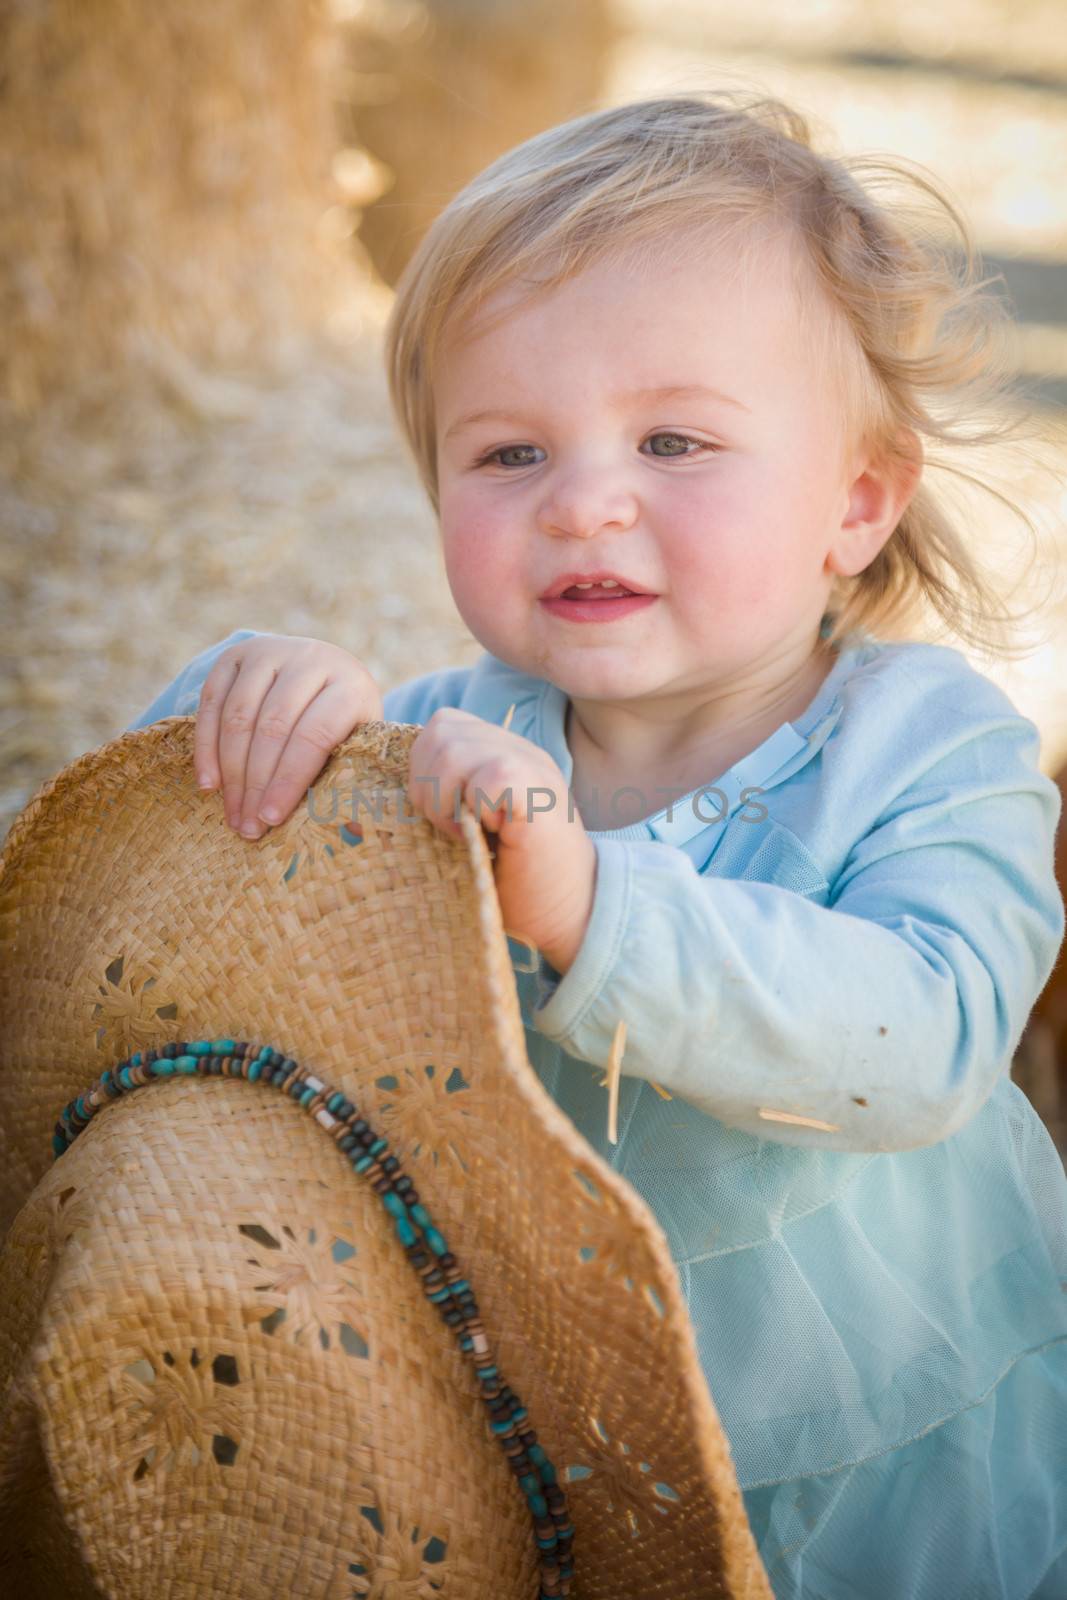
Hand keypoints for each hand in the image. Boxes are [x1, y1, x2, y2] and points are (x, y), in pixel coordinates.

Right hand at [194, 634, 383, 838]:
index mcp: (349, 686)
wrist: (322, 669)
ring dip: (231, 772)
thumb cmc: (342, 723)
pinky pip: (212, 702)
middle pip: (272, 728)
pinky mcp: (237, 653)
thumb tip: (353, 833)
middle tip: (248, 827)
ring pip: (239, 716)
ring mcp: (271, 651)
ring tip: (233, 814)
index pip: (313, 736)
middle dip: (256, 784)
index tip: (271, 819)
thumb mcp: (357, 745)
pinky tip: (210, 784)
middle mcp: (311, 659)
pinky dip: (207, 746)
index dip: (289, 780)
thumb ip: (353, 782)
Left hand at [406, 708, 596, 974]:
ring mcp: (529, 762)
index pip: (438, 729)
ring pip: (451, 745)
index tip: (441, 821)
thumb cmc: (514, 885)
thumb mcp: (463, 834)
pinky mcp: (536, 787)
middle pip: (439, 729)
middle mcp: (515, 748)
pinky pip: (483, 775)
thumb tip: (368, 804)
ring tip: (468, 835)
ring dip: (445, 798)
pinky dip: (474, 809)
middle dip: (427, 784)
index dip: (424, 772)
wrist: (573, 915)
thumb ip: (437, 803)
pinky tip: (489, 838)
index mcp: (497, 754)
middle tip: (452, 830)